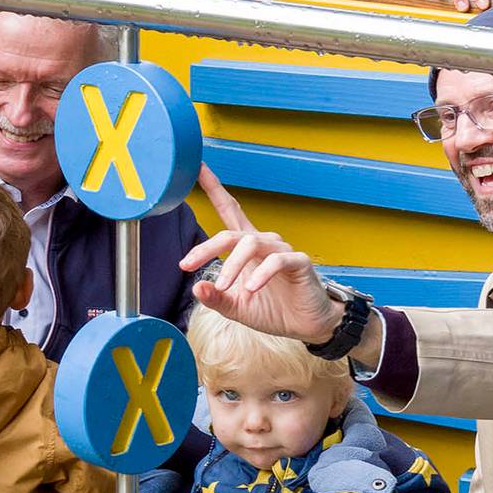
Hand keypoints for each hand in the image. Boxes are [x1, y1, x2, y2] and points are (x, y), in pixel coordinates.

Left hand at [182, 175, 336, 343]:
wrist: (305, 326)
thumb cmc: (272, 310)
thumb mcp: (236, 307)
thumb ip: (216, 297)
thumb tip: (196, 287)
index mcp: (247, 247)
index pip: (229, 210)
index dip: (214, 188)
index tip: (197, 167)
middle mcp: (263, 242)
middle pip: (231, 233)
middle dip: (206, 247)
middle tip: (187, 264)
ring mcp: (282, 250)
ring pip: (251, 244)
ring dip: (232, 265)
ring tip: (224, 286)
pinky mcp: (299, 262)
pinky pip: (277, 260)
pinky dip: (261, 274)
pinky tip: (251, 288)